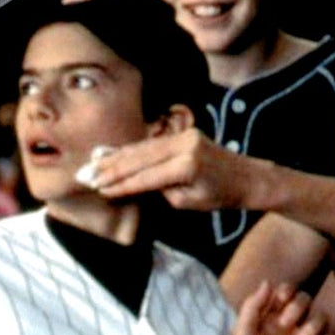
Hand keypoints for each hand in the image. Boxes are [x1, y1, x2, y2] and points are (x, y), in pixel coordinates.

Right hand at [89, 128, 269, 210]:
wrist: (247, 177)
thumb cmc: (220, 196)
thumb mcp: (189, 202)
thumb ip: (161, 189)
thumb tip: (136, 181)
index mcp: (188, 165)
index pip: (147, 176)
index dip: (122, 184)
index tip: (100, 189)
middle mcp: (184, 144)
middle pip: (140, 157)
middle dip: (112, 168)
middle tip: (87, 176)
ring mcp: (184, 135)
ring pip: (143, 147)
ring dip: (116, 156)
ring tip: (93, 164)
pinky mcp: (183, 133)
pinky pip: (152, 143)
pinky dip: (131, 149)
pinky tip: (113, 153)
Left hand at [230, 281, 334, 334]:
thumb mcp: (242, 333)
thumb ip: (252, 305)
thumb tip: (267, 281)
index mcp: (272, 318)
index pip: (287, 292)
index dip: (286, 292)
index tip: (279, 302)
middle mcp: (290, 327)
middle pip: (306, 300)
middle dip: (298, 307)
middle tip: (284, 324)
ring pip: (322, 318)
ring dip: (312, 326)